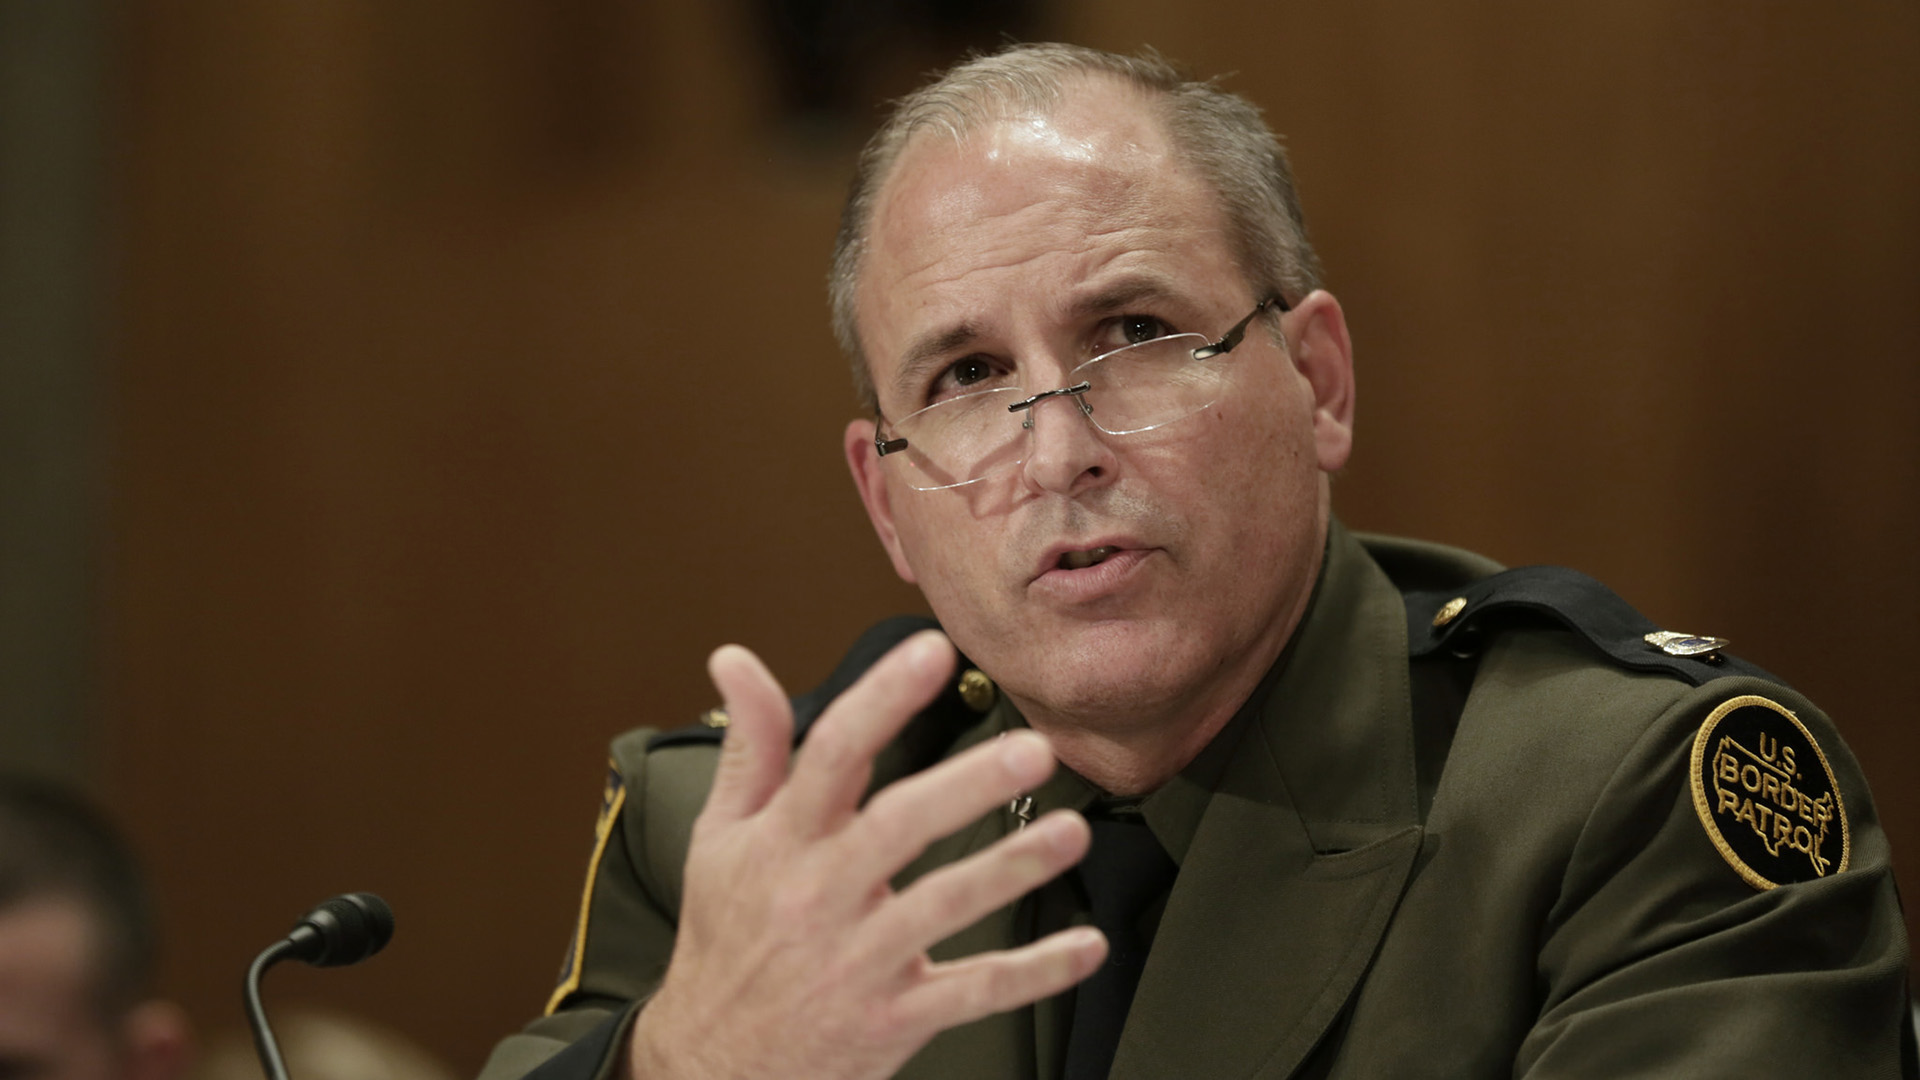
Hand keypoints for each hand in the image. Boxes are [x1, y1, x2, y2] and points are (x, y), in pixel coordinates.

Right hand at [627, 631, 1104, 1079]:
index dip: (883, 699)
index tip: (931, 651)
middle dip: (968, 785)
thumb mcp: (719, 837)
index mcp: (781, 842)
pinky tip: (1086, 946)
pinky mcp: (894, 1018)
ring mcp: (859, 961)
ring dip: (1013, 868)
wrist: (712, 1063)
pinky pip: (974, 993)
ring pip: (945, 907)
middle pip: (899, 827)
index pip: (832, 755)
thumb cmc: (726, 938)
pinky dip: (1035, 973)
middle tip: (1032, 747)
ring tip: (1072, 831)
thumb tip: (736, 659)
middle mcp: (820, 895)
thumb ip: (750, 747)